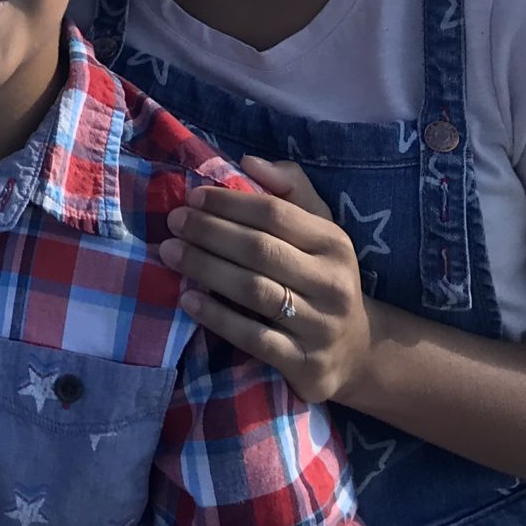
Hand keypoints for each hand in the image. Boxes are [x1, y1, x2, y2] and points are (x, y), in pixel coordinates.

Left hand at [160, 157, 371, 404]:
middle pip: (260, 250)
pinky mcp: (304, 363)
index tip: (193, 197)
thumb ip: (289, 188)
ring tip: (171, 253)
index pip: (276, 214)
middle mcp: (331, 282)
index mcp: (334, 243)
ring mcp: (319, 325)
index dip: (230, 203)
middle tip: (174, 223)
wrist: (355, 350)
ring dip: (206, 269)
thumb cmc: (322, 276)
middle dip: (210, 232)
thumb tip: (249, 161)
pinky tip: (188, 300)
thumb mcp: (319, 229)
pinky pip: (253, 337)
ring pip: (255, 291)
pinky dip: (217, 317)